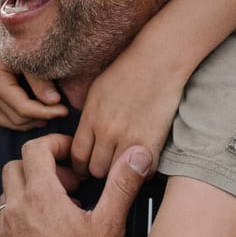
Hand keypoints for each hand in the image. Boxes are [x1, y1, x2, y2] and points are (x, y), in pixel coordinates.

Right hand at [0, 0, 65, 129]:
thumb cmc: (13, 27)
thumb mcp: (28, 52)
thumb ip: (40, 79)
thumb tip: (54, 101)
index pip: (23, 109)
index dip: (46, 113)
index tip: (66, 109)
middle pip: (15, 118)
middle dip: (38, 118)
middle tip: (61, 110)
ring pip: (5, 120)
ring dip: (27, 121)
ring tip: (49, 112)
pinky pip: (1, 112)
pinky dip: (17, 116)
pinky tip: (36, 107)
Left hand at [0, 135, 152, 236]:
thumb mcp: (109, 225)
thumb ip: (122, 184)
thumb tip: (138, 155)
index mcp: (40, 197)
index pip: (34, 149)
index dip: (53, 145)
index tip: (70, 155)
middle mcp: (15, 211)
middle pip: (15, 168)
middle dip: (40, 168)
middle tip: (68, 184)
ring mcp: (4, 234)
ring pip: (8, 196)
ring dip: (29, 194)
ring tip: (60, 211)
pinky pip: (5, 225)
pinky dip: (22, 220)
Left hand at [70, 48, 182, 177]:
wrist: (157, 62)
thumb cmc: (127, 71)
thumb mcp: (96, 91)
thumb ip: (88, 117)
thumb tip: (84, 137)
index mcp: (91, 118)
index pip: (77, 155)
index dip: (80, 165)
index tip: (86, 167)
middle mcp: (106, 131)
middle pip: (95, 170)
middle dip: (99, 172)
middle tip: (107, 169)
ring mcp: (129, 139)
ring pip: (117, 174)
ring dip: (120, 174)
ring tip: (125, 168)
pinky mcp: (151, 143)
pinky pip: (143, 173)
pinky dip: (143, 172)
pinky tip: (142, 163)